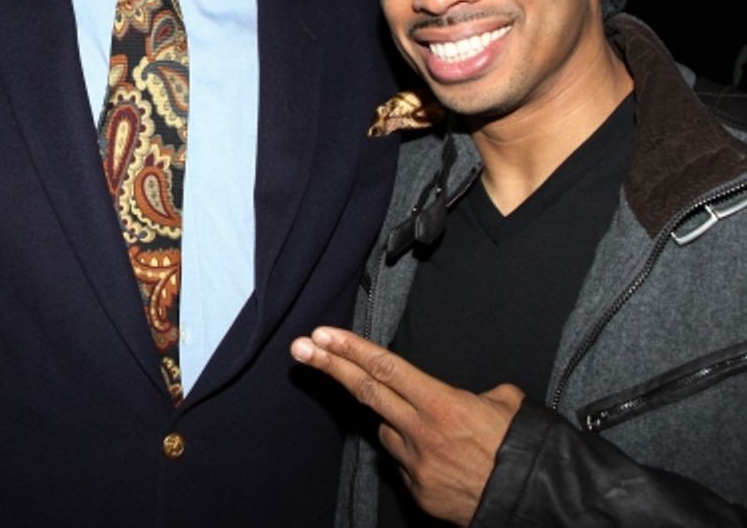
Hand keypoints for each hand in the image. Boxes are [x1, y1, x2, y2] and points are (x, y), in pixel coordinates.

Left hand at [292, 326, 522, 524]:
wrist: (540, 504)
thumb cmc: (526, 451)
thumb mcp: (507, 405)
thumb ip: (478, 394)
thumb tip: (476, 397)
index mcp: (441, 403)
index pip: (385, 367)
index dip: (350, 348)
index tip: (321, 334)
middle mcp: (420, 431)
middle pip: (365, 390)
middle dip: (328, 366)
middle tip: (300, 348)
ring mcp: (415, 464)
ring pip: (390, 431)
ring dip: (398, 423)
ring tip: (444, 436)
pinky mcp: (418, 493)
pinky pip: (407, 464)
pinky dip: (417, 457)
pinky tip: (447, 463)